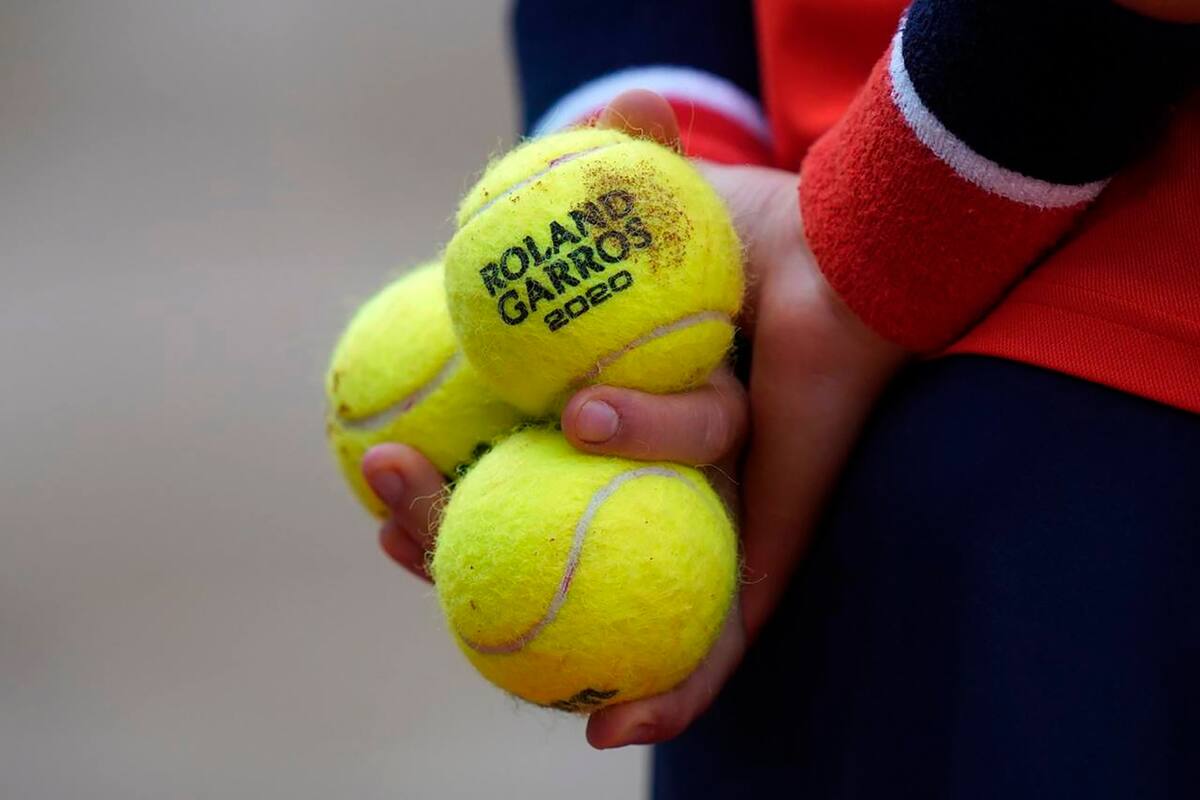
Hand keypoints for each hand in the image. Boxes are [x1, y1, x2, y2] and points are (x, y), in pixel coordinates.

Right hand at [362, 90, 907, 747]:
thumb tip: (543, 145)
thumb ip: (593, 171)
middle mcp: (648, 484)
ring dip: (527, 620)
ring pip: (616, 606)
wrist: (844, 258)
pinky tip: (611, 729)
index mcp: (606, 427)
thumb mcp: (647, 199)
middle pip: (540, 547)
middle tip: (389, 525)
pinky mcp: (767, 554)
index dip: (437, 492)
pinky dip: (676, 695)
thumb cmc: (749, 226)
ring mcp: (704, 525)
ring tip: (442, 563)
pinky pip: (724, 643)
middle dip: (453, 551)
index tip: (375, 469)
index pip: (505, 481)